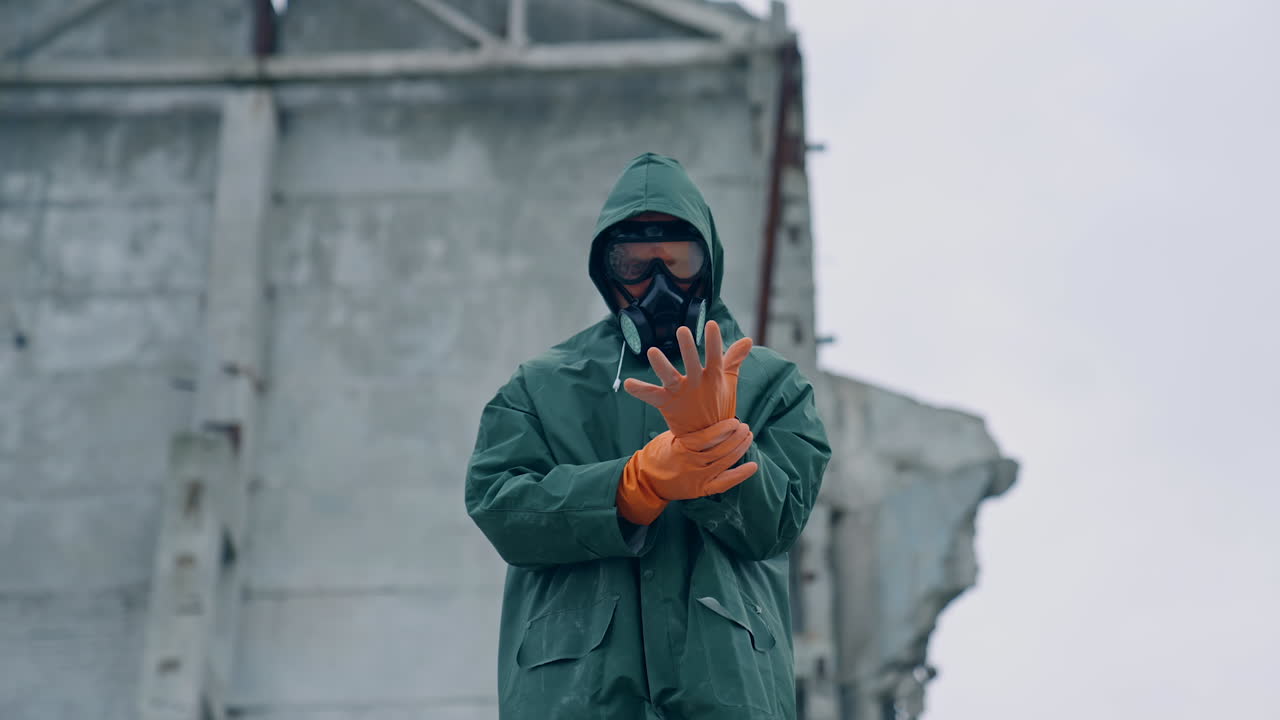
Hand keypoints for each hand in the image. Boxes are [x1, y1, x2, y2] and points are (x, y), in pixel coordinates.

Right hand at [616, 419, 759, 524]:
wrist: (646, 481)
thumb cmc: (657, 454)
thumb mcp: (669, 438)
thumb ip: (688, 432)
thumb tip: (711, 419)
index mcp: (681, 449)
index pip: (707, 437)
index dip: (723, 429)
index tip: (734, 421)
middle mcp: (690, 464)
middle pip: (720, 450)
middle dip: (736, 437)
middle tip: (745, 427)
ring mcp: (697, 478)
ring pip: (725, 463)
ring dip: (740, 449)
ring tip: (748, 437)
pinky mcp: (701, 489)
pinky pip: (724, 483)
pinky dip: (740, 474)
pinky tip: (753, 466)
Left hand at [623, 321, 752, 435]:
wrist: (709, 438)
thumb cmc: (719, 405)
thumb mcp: (729, 381)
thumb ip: (734, 358)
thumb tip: (748, 339)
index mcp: (713, 377)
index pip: (715, 356)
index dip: (714, 341)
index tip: (711, 324)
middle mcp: (697, 384)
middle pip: (692, 364)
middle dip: (688, 348)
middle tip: (683, 330)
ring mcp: (681, 394)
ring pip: (670, 378)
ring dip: (661, 365)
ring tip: (652, 351)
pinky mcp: (667, 403)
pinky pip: (651, 395)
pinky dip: (639, 390)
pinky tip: (627, 383)